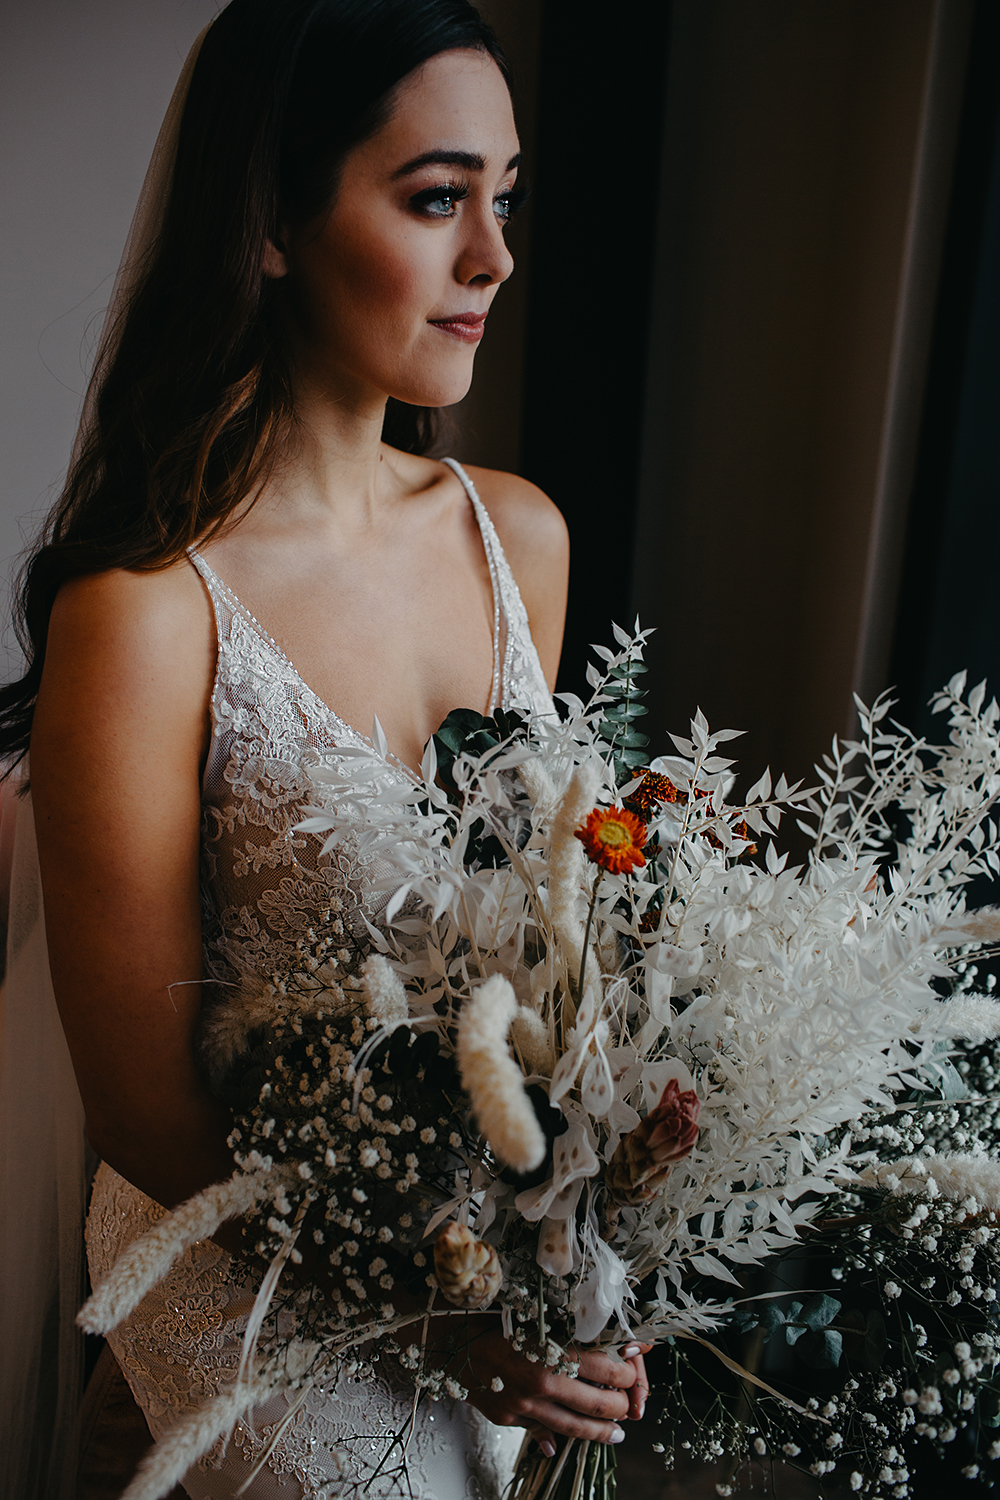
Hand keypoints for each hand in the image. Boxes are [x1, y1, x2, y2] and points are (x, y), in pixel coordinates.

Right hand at [451, 1323, 646, 1455]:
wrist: (444, 1338)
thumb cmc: (489, 1315)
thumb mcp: (533, 1311)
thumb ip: (569, 1325)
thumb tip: (605, 1331)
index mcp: (551, 1351)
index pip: (606, 1369)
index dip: (627, 1371)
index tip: (634, 1366)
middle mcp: (541, 1383)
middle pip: (595, 1404)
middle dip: (620, 1407)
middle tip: (630, 1405)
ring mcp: (524, 1406)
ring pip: (572, 1427)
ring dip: (600, 1432)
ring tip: (616, 1434)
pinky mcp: (508, 1418)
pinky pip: (539, 1432)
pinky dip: (556, 1437)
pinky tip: (565, 1442)